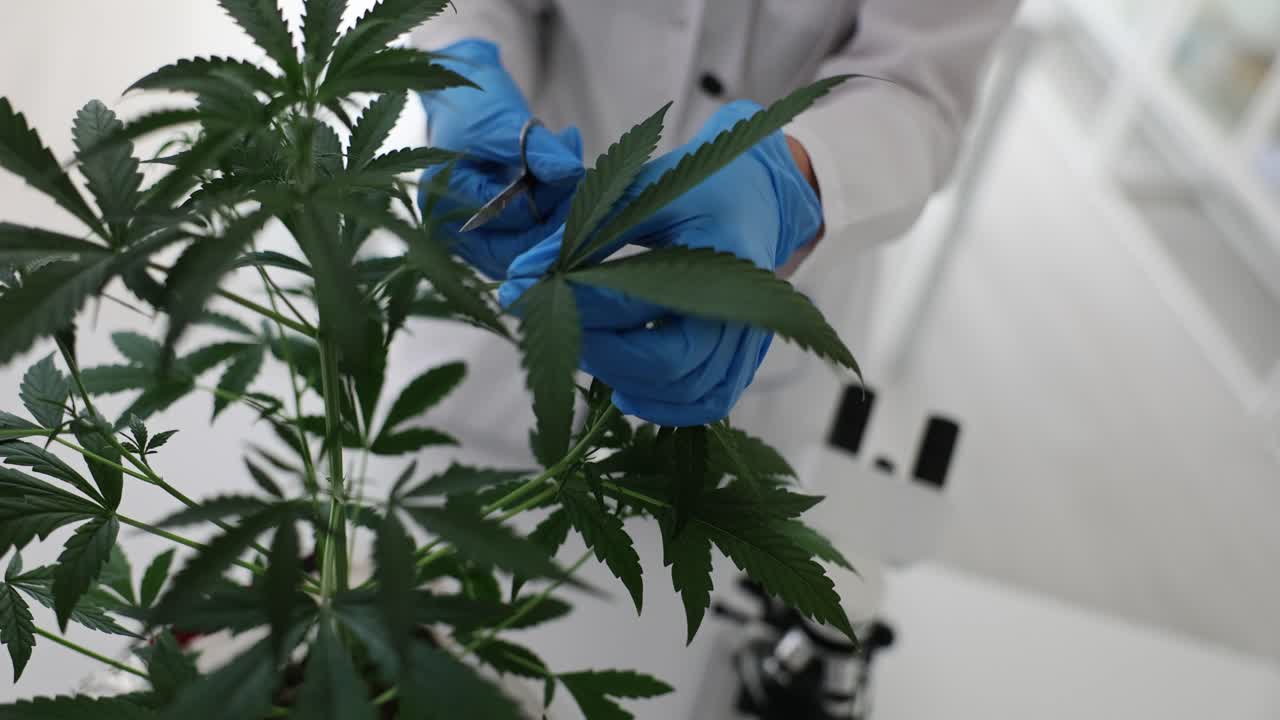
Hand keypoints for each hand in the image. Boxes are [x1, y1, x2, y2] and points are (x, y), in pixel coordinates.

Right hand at [417, 39, 583, 278]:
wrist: (468, 98)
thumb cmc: (473, 104)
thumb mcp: (502, 121)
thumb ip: (534, 149)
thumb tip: (573, 173)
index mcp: (444, 204)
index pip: (510, 219)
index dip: (551, 200)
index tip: (578, 172)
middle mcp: (454, 232)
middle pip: (519, 249)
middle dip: (559, 217)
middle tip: (583, 179)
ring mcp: (475, 238)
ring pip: (530, 249)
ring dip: (561, 215)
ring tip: (574, 171)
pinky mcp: (497, 236)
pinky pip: (533, 240)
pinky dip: (556, 212)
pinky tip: (567, 178)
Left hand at [500, 101, 823, 425]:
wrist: (759, 198)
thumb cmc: (696, 188)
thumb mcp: (641, 192)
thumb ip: (584, 234)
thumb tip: (520, 277)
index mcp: (721, 257)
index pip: (641, 301)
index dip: (581, 308)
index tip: (531, 296)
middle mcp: (744, 307)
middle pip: (669, 362)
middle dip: (604, 353)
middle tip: (559, 330)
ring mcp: (750, 339)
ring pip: (688, 391)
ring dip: (629, 383)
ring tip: (587, 353)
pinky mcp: (745, 359)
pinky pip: (711, 403)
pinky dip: (666, 408)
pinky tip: (626, 390)